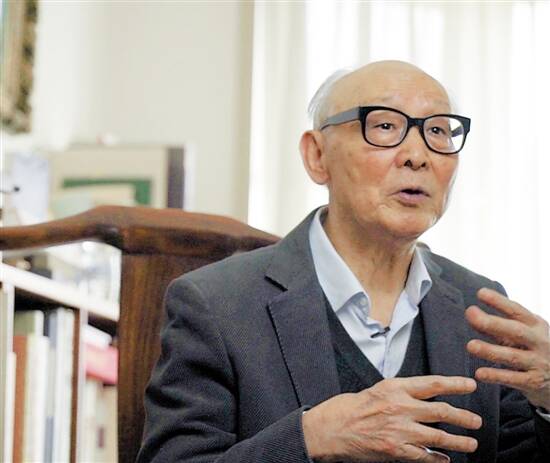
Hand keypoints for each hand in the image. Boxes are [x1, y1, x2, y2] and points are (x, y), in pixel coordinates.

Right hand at [302, 375, 481, 462]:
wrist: (331, 428)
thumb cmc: (350, 408)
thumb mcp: (377, 390)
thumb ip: (400, 392)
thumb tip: (423, 395)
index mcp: (395, 388)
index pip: (433, 384)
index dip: (456, 384)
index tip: (471, 385)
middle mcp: (400, 407)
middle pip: (442, 411)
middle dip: (464, 417)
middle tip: (477, 420)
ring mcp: (399, 430)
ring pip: (439, 436)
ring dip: (459, 441)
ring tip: (471, 442)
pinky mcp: (396, 450)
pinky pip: (424, 456)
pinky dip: (437, 458)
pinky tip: (445, 459)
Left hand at [466, 287, 549, 409]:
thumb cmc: (535, 348)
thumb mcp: (524, 332)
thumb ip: (499, 326)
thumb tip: (471, 315)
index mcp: (536, 325)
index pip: (517, 310)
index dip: (499, 301)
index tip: (480, 293)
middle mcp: (539, 342)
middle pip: (516, 331)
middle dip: (492, 323)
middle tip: (470, 314)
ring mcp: (538, 362)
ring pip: (513, 356)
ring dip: (490, 350)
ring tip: (470, 345)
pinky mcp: (534, 382)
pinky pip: (513, 379)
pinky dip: (496, 376)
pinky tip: (479, 373)